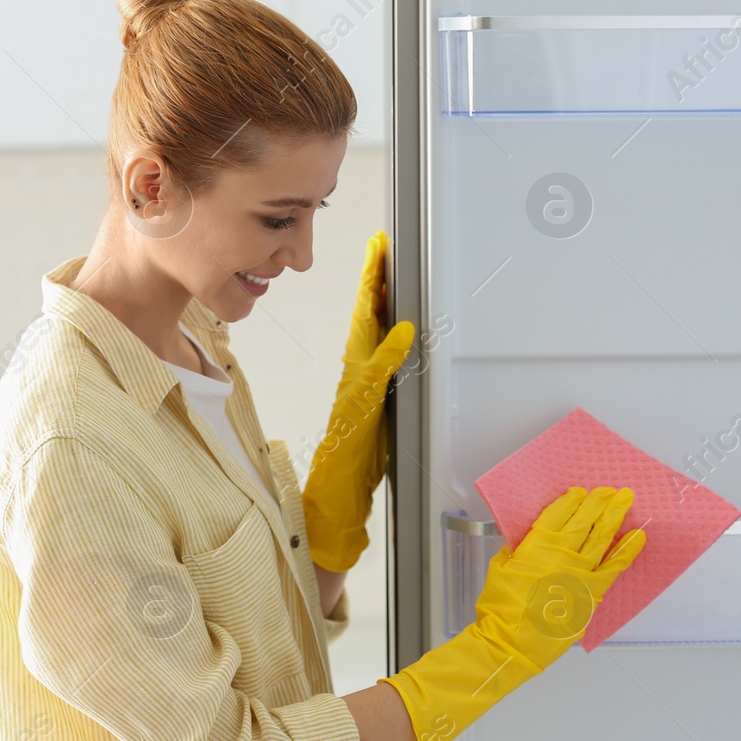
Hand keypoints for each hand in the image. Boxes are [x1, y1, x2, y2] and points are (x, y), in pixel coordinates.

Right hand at [302, 231, 414, 571]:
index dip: (374, 286)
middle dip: (372, 279)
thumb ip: (387, 377)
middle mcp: (356, 374)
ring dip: (373, 301)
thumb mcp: (381, 410)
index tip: (380, 254)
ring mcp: (356, 389)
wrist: (337, 495)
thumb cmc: (357, 457)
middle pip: (364, 318)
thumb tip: (402, 343)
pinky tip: (403, 331)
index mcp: (362, 372)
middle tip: (380, 245)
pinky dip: (389, 352)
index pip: (368, 320)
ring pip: (365, 336)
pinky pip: (376, 375)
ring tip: (381, 267)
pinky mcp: (361, 409)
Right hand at [377, 486, 646, 740]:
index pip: (557, 514)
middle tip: (609, 490)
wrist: (511, 643)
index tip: (579, 491)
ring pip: (602, 537)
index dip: (570, 500)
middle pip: (584, 520)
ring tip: (625, 500)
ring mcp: (580, 572)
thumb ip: (516, 551)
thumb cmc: (500, 609)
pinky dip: (628, 550)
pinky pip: (615, 566)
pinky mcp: (592, 592)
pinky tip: (638, 536)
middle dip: (598, 502)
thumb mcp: (499, 569)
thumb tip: (525, 542)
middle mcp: (561, 554)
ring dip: (615, 516)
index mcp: (535, 545)